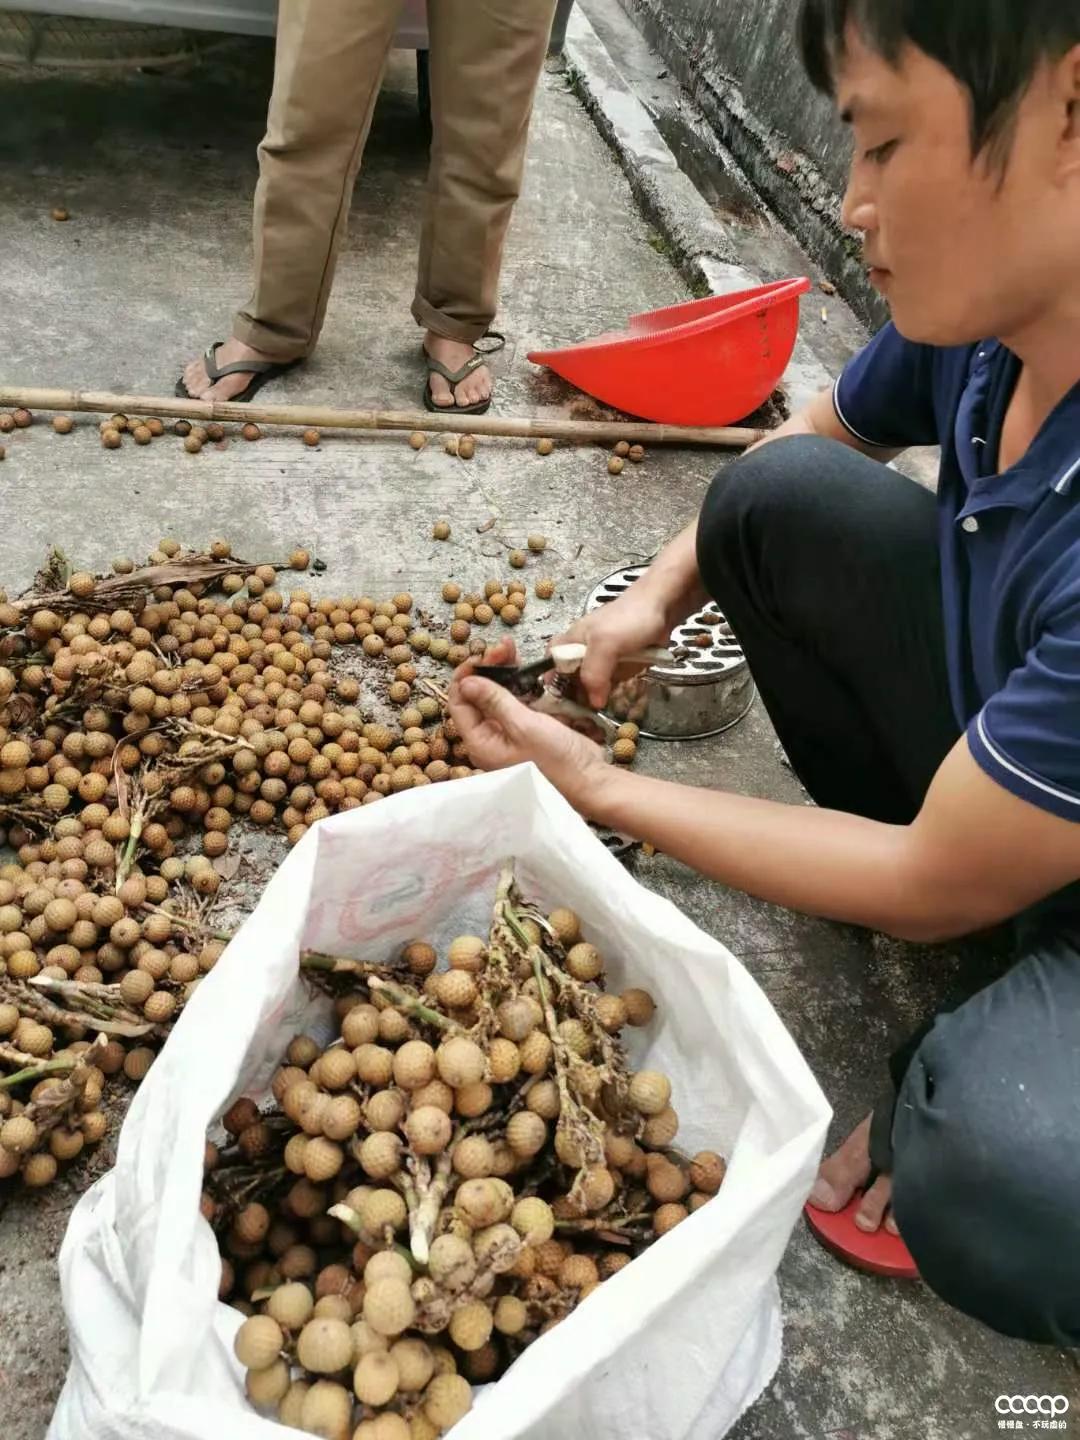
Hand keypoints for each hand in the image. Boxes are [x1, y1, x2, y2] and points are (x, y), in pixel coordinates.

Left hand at [448, 638, 611, 813]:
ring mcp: (510, 731)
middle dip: (487, 669)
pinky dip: (520, 682)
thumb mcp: (523, 726)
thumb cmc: (556, 759)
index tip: (481, 655)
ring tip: (512, 649)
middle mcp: (491, 737)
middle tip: (503, 647)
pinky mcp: (529, 726)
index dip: (466, 676)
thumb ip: (495, 701)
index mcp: (481, 742)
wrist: (589, 778)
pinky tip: (525, 667)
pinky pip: (517, 700)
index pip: (459, 703)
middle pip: (478, 696)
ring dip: (503, 671)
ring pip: (498, 695)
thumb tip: (467, 682)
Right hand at [554, 588, 670, 709]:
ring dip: (594, 699)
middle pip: (569, 682)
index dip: (552, 686)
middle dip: (574, 699)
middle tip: (582, 716)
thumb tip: (593, 702)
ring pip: (590, 687)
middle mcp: (581, 653)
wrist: (663, 607)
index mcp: (569, 643)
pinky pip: (609, 685)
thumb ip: (594, 672)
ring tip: (597, 715)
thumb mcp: (605, 643)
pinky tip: (614, 701)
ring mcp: (600, 661)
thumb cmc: (630, 618)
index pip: (550, 668)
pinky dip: (611, 693)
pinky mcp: (617, 666)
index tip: (559, 706)